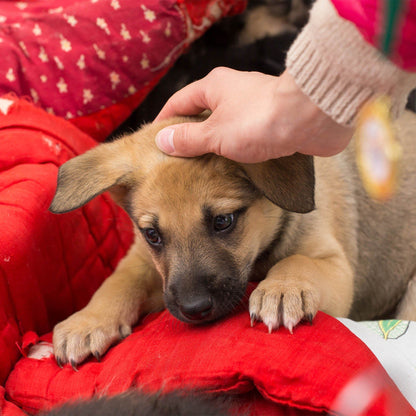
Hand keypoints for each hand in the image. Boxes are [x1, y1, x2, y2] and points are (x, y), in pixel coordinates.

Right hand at [155, 67, 352, 162]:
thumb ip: (188, 138)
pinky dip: (235, 149)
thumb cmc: (260, 120)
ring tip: (202, 167)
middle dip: (190, 134)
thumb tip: (163, 140)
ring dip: (214, 144)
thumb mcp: (215, 132)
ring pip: (225, 126)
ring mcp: (254, 106)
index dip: (165, 120)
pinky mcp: (272, 121)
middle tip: (178, 159)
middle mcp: (233, 92)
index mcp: (214, 87)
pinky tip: (232, 165)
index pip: (179, 102)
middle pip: (202, 113)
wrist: (311, 118)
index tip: (155, 139)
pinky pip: (245, 135)